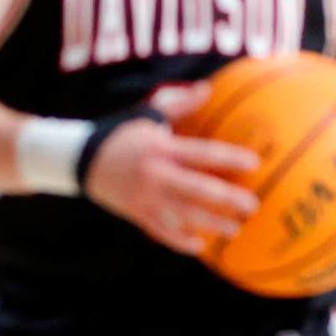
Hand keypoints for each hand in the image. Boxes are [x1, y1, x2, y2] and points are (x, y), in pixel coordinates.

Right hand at [84, 82, 259, 254]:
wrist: (81, 159)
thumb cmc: (122, 133)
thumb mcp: (147, 114)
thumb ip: (179, 103)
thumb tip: (208, 88)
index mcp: (162, 149)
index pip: (201, 154)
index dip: (228, 159)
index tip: (254, 163)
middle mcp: (156, 175)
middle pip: (197, 190)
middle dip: (227, 200)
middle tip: (252, 206)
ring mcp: (146, 197)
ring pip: (184, 216)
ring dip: (211, 224)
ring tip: (236, 230)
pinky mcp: (137, 213)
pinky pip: (162, 232)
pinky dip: (180, 241)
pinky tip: (200, 247)